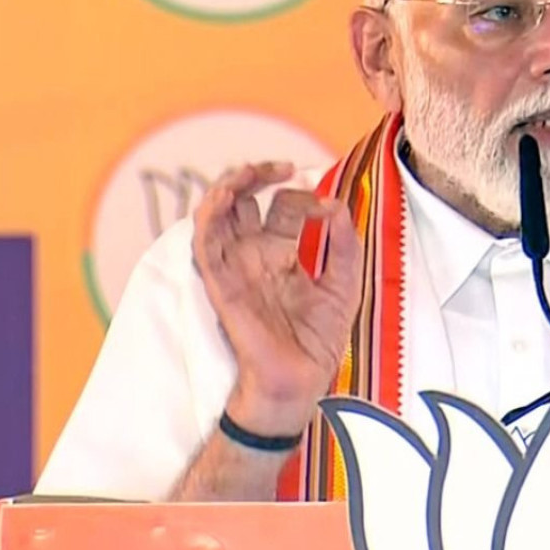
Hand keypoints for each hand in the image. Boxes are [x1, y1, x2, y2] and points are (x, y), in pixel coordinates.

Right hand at [191, 161, 362, 436]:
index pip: (284, 205)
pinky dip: (209, 215)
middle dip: (257, 173)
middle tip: (281, 167)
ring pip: (217, 212)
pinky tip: (225, 197)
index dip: (305, 196)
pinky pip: (204, 243)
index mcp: (281, 251)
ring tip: (250, 172)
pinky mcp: (221, 282)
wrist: (298, 381)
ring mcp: (235, 266)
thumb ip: (346, 247)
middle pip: (243, 198)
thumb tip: (339, 207)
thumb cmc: (318, 340)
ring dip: (228, 184)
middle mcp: (254, 253)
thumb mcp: (345, 286)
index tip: (329, 209)